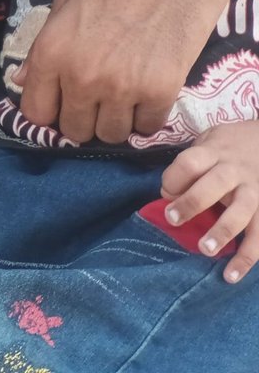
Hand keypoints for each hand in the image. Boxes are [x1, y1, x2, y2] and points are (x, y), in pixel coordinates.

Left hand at [13, 0, 227, 144]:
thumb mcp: (67, 0)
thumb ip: (44, 45)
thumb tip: (22, 80)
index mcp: (51, 51)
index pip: (36, 113)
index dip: (48, 110)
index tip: (61, 103)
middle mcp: (81, 76)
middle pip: (74, 130)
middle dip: (81, 117)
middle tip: (95, 98)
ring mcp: (122, 87)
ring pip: (111, 135)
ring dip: (114, 120)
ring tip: (122, 95)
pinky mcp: (162, 91)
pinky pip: (148, 128)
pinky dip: (147, 117)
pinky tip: (148, 94)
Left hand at [160, 121, 258, 281]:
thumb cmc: (229, 146)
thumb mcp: (209, 141)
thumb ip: (191, 162)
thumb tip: (169, 193)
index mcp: (215, 152)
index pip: (190, 163)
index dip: (174, 178)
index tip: (165, 192)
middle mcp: (236, 172)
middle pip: (214, 185)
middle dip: (192, 203)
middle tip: (173, 219)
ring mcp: (255, 192)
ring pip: (241, 213)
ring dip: (223, 232)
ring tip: (205, 250)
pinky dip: (247, 258)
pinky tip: (231, 274)